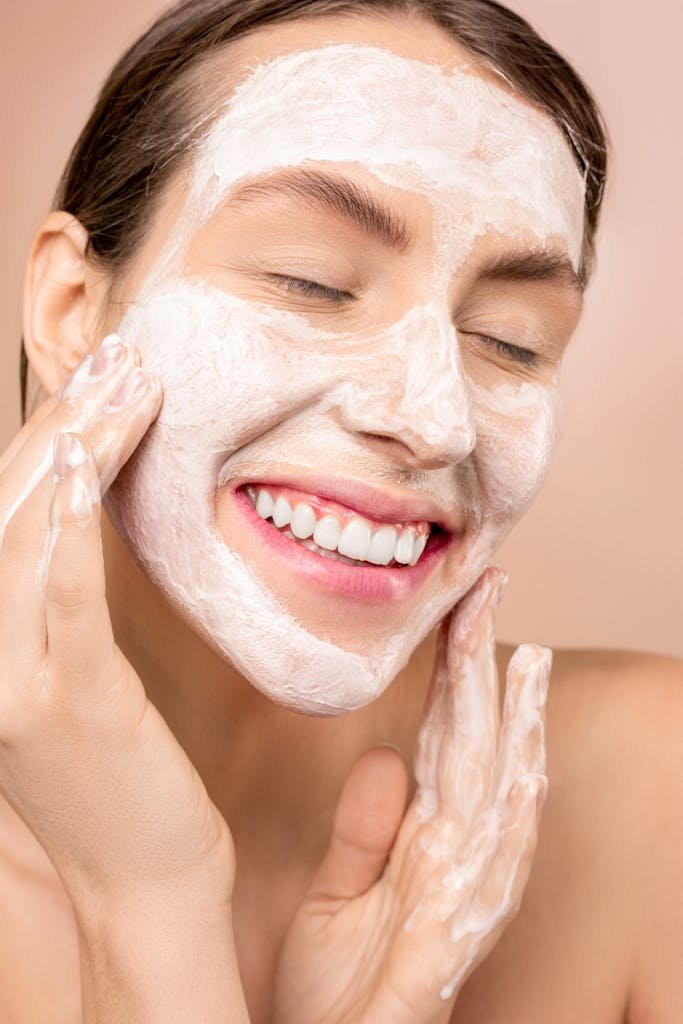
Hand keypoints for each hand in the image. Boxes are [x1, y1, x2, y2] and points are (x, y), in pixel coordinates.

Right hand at [0, 336, 234, 918]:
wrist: (142, 887)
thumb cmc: (122, 780)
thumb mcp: (79, 678)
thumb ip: (65, 604)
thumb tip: (83, 520)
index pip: (2, 514)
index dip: (42, 434)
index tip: (97, 377)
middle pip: (5, 507)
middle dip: (59, 419)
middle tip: (117, 356)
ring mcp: (7, 681)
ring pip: (25, 532)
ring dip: (75, 444)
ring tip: (126, 379)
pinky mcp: (59, 705)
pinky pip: (60, 594)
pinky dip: (70, 519)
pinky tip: (94, 454)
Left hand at [272, 567, 548, 1023]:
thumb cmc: (333, 991)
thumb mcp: (335, 898)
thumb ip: (360, 831)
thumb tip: (385, 757)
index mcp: (421, 844)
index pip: (444, 741)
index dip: (455, 676)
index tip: (460, 610)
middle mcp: (451, 861)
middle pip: (477, 753)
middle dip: (488, 675)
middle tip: (491, 596)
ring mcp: (457, 901)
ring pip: (498, 801)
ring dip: (515, 733)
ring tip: (523, 662)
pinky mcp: (449, 946)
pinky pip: (488, 878)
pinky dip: (510, 824)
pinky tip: (523, 775)